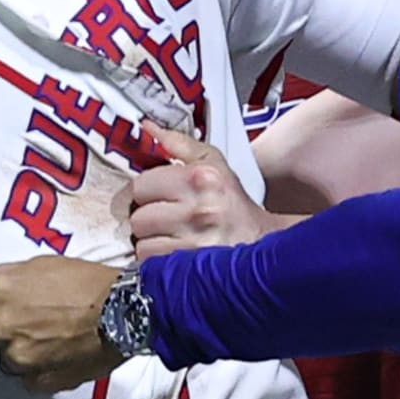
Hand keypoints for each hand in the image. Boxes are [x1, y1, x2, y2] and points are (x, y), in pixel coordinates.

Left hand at [0, 256, 128, 392]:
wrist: (124, 311)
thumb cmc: (87, 283)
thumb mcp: (41, 265)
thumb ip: (10, 280)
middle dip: (2, 328)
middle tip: (30, 321)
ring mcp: (17, 358)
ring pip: (6, 358)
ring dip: (21, 351)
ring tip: (50, 339)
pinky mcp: (37, 381)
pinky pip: (28, 378)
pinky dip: (39, 369)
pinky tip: (59, 355)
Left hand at [122, 125, 280, 258]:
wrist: (262, 241)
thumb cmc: (233, 203)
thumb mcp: (214, 163)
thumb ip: (178, 144)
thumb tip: (148, 128)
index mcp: (200, 179)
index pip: (141, 185)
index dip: (147, 191)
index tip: (157, 194)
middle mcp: (197, 211)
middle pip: (138, 217)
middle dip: (147, 217)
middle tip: (164, 216)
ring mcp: (194, 244)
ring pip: (142, 243)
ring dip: (151, 241)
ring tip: (170, 235)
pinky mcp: (192, 270)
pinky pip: (152, 265)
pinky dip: (158, 261)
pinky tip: (173, 251)